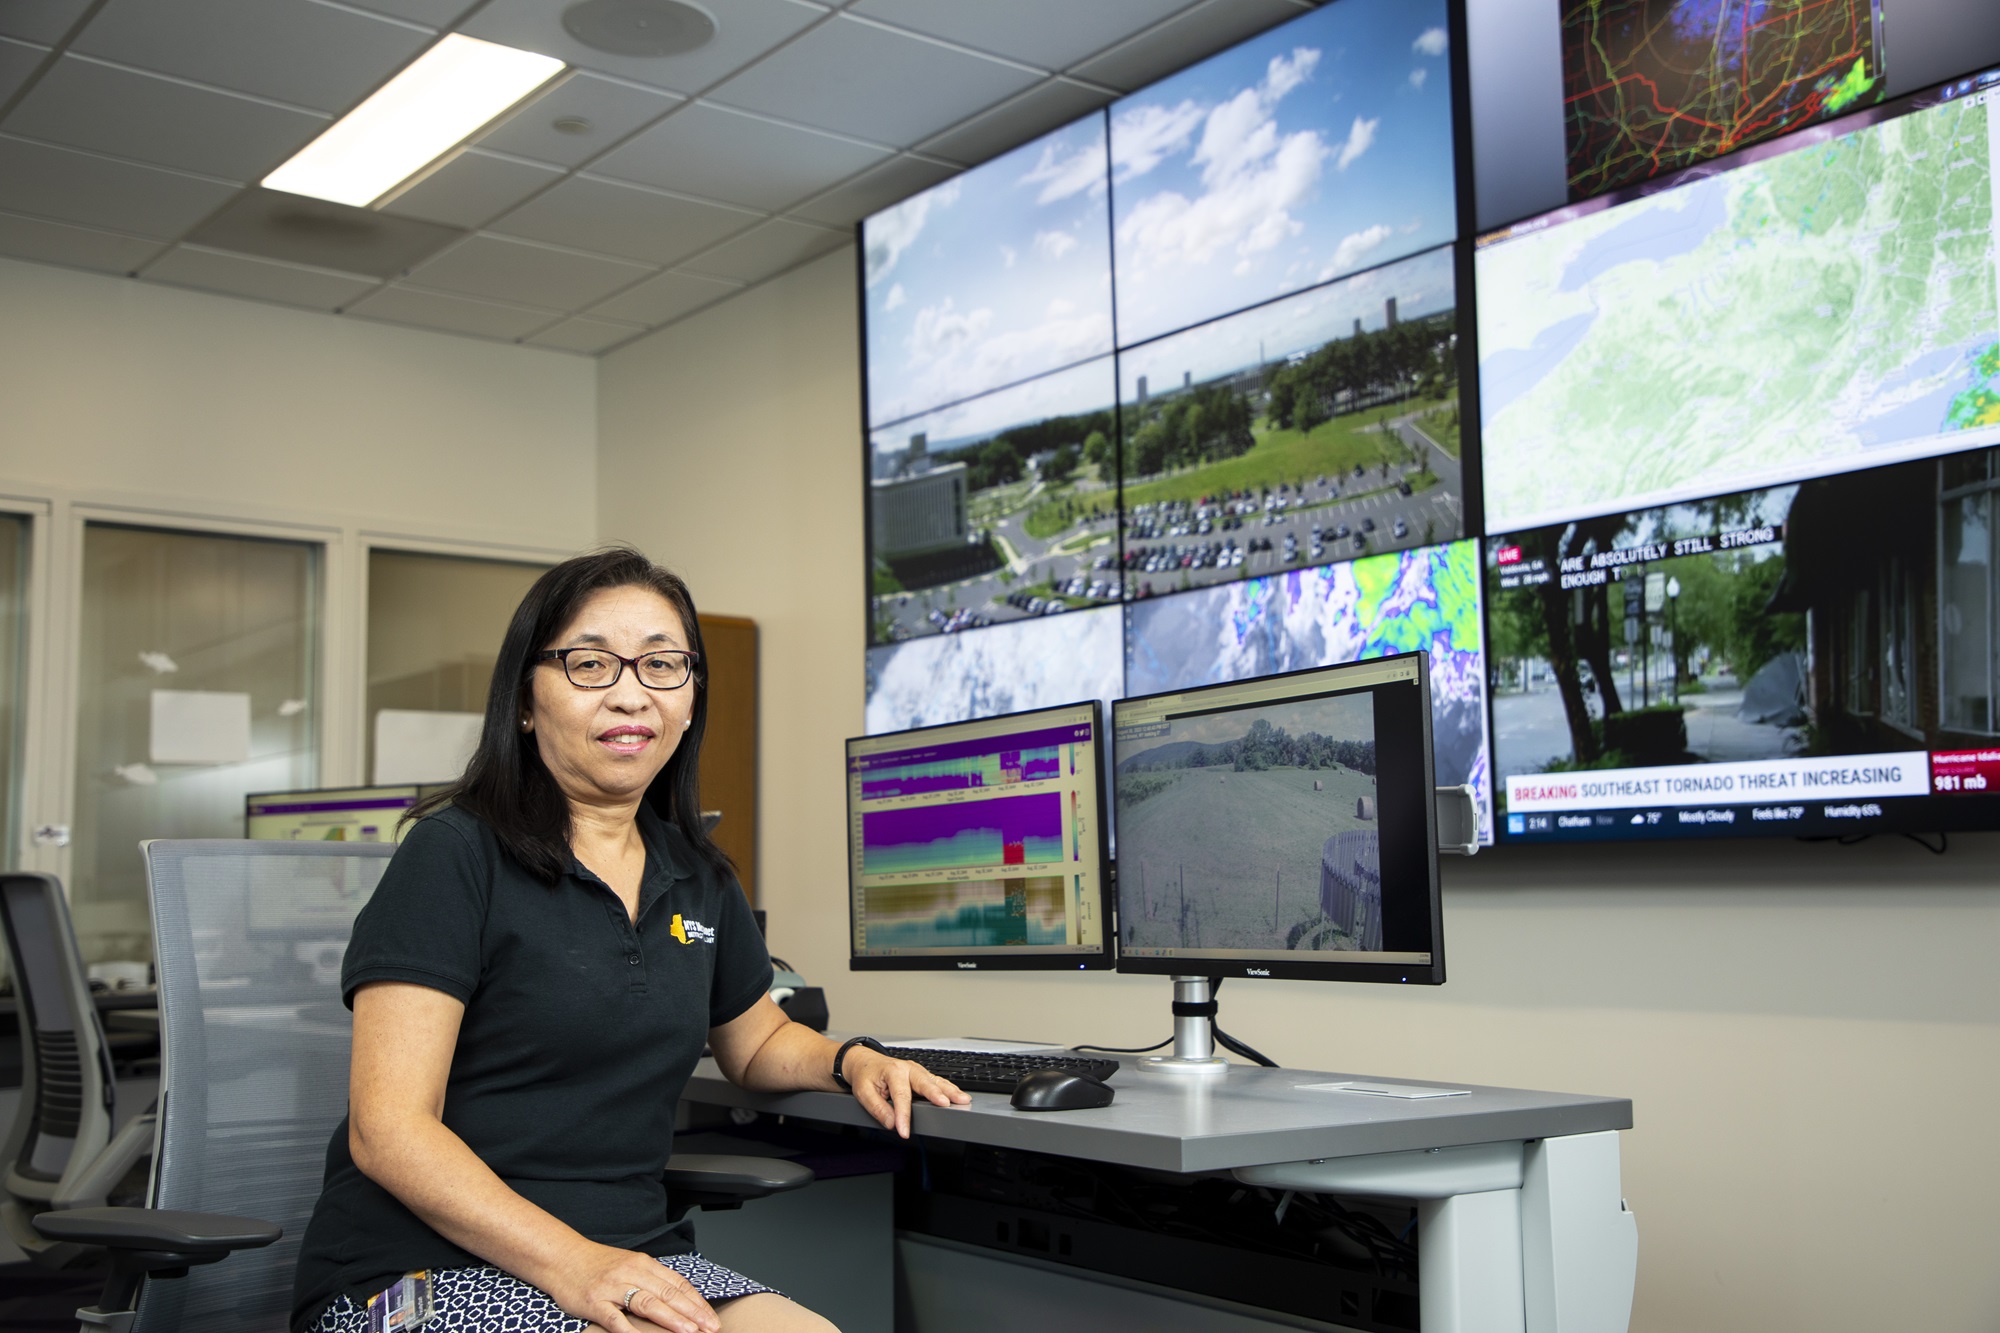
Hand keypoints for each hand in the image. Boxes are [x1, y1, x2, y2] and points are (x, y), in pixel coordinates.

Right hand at [548, 1241, 718, 1332]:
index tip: (711, 1316)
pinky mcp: (594, 1302)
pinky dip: (630, 1330)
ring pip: (648, 1303)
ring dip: (671, 1318)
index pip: (677, 1283)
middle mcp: (631, 1273)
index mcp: (644, 1264)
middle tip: (710, 1327)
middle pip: (668, 1293)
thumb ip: (652, 1279)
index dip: (696, 1301)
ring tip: (689, 1331)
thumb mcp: (630, 1265)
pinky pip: (615, 1318)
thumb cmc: (598, 1264)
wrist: (562, 1257)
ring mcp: (613, 1287)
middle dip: (692, 1312)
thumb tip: (679, 1297)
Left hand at [841, 1049, 969, 1136]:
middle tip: (947, 1104)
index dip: (903, 1116)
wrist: (865, 1062)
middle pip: (925, 1083)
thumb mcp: (863, 1092)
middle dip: (937, 1094)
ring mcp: (916, 1071)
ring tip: (963, 1099)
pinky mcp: (921, 1075)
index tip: (904, 1131)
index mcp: (892, 1071)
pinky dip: (948, 1088)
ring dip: (950, 1090)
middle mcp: (907, 1069)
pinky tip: (958, 1095)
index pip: (901, 1096)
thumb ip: (878, 1108)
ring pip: (935, 1081)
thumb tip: (891, 1123)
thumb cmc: (866, 1076)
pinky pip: (937, 1082)